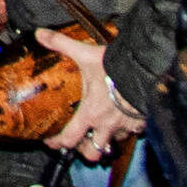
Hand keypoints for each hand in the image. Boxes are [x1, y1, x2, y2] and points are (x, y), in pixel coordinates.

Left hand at [35, 29, 141, 162]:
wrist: (146, 68)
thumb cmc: (115, 65)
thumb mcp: (84, 53)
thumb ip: (60, 43)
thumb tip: (40, 34)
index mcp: (90, 113)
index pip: (70, 139)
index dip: (57, 143)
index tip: (51, 140)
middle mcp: (107, 125)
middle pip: (93, 153)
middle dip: (84, 150)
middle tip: (79, 141)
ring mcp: (125, 126)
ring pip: (113, 144)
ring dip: (106, 140)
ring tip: (100, 131)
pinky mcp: (141, 122)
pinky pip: (132, 133)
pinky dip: (125, 131)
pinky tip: (121, 120)